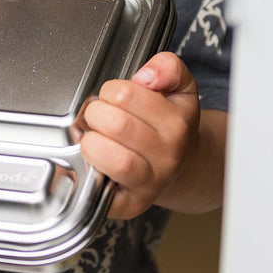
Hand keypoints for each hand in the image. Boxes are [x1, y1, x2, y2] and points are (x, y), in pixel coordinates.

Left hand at [77, 51, 199, 219]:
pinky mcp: (131, 205)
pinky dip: (90, 171)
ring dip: (92, 142)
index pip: (125, 95)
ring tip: (95, 137)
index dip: (110, 91)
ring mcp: (151, 183)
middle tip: (99, 116)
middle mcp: (168, 156)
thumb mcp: (179, 87)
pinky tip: (94, 160)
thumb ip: (168, 68)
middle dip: (96, 114)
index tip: (114, 97)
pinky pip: (102, 188)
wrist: (182, 164)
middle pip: (115, 125)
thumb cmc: (171, 122)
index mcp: (178, 123)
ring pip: (113, 159)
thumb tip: (146, 77)